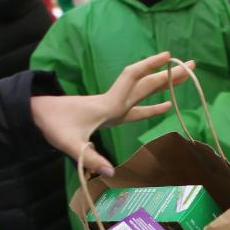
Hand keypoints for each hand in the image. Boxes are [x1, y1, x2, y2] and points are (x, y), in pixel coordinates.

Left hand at [30, 51, 191, 175]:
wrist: (38, 115)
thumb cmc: (53, 125)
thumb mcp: (70, 144)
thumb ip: (90, 158)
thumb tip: (111, 172)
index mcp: (108, 104)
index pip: (133, 79)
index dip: (151, 67)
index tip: (169, 57)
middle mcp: (114, 102)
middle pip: (146, 84)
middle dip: (169, 75)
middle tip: (191, 65)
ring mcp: (113, 107)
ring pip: (143, 93)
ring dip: (163, 86)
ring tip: (183, 78)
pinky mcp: (110, 114)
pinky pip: (137, 107)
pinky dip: (152, 105)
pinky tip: (164, 105)